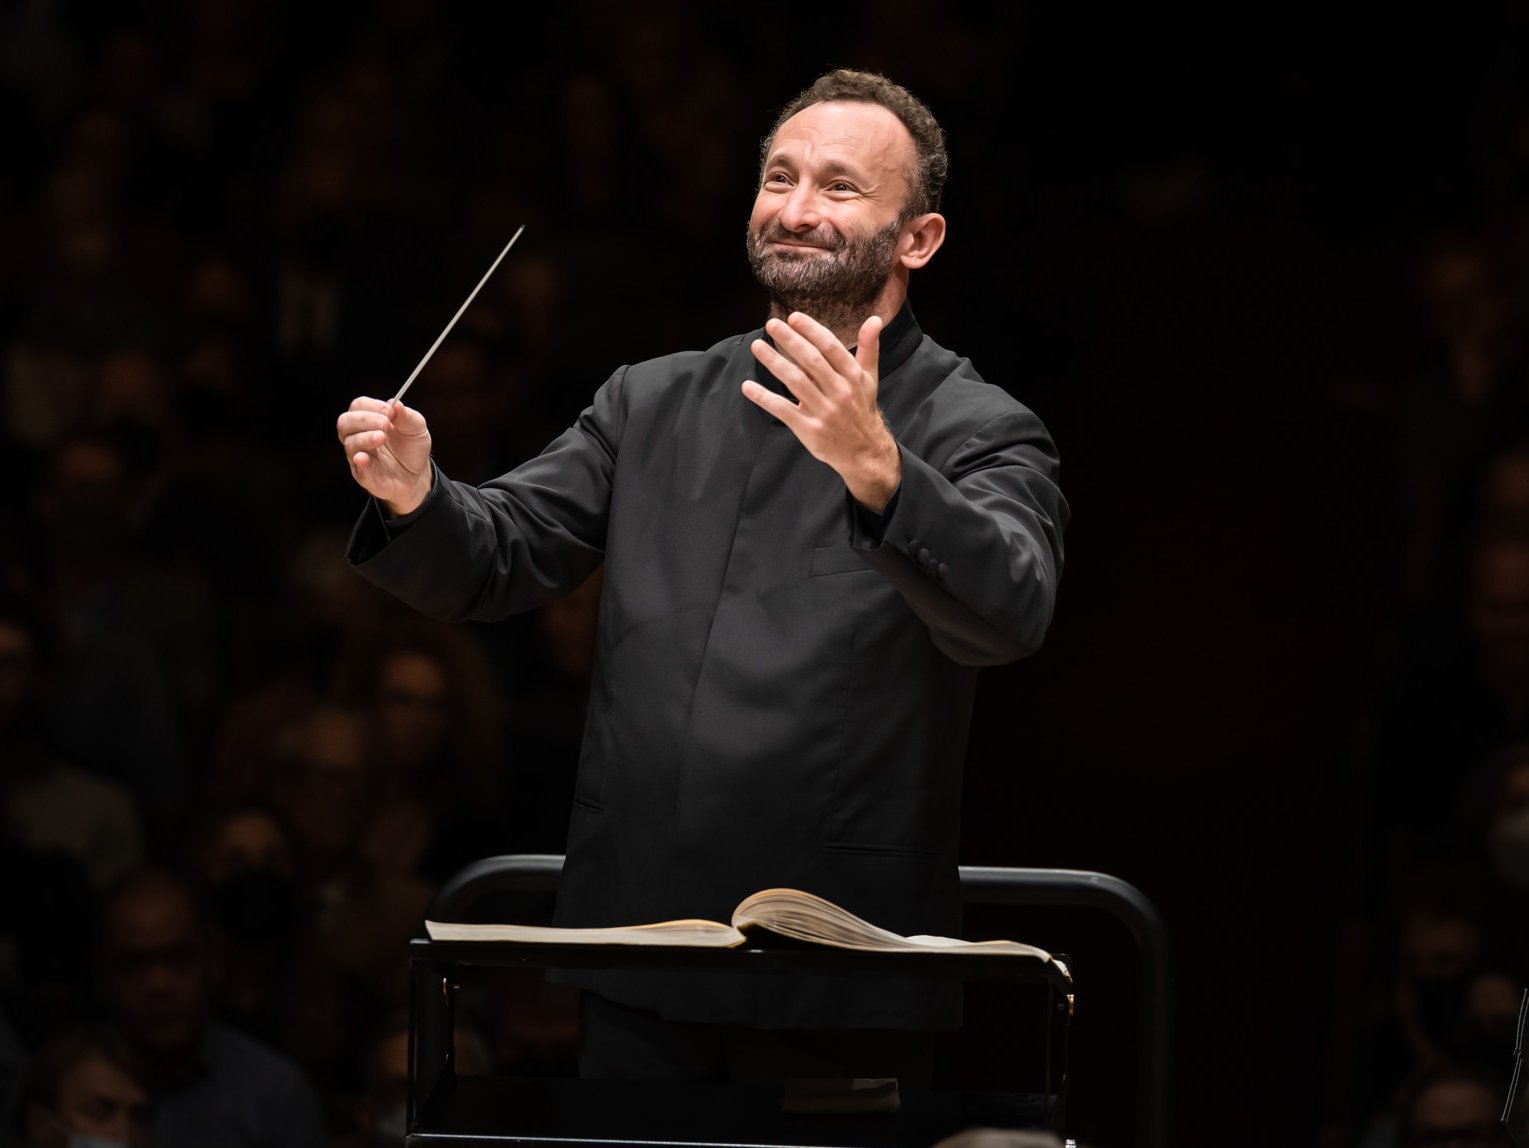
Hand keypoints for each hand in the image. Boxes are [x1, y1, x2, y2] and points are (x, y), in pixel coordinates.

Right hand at [337, 397, 433, 514]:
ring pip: (349, 442)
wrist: (418, 475)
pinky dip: (360, 459)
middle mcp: (359, 436)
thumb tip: (395, 403)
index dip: (371, 406)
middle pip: (345, 422)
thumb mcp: (417, 428)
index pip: (358, 406)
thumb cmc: (412, 448)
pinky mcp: (364, 474)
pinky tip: (365, 456)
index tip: (390, 411)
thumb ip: (407, 416)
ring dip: (365, 437)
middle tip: (385, 424)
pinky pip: (357, 466)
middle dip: (364, 419)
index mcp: (369, 420)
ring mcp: (359, 455)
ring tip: (382, 437)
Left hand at [743, 312, 900, 510]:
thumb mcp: (869, 378)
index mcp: (853, 377)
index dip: (811, 331)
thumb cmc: (861, 408)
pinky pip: (783, 410)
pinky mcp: (809, 429)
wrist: (864, 451)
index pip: (831, 347)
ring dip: (774, 362)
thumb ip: (869, 347)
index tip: (793, 317)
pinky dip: (764, 398)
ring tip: (757, 346)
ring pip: (796, 382)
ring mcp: (824, 412)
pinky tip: (748, 386)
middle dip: (790, 340)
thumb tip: (874, 319)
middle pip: (812, 361)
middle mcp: (840, 392)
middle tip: (771, 324)